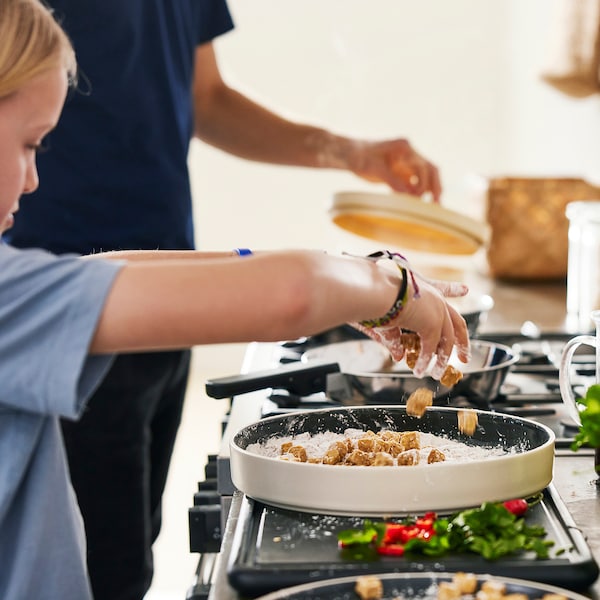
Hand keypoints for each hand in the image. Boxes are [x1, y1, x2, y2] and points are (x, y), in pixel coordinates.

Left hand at [350, 139, 441, 202]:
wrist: (348, 155)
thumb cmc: (359, 157)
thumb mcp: (375, 169)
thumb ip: (393, 181)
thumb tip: (409, 196)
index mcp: (405, 148)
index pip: (423, 165)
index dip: (424, 182)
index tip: (420, 198)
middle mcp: (408, 156)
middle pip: (429, 170)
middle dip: (435, 186)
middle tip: (438, 203)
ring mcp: (404, 165)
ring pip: (423, 179)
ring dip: (428, 192)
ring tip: (432, 208)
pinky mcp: (399, 175)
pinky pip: (412, 185)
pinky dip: (416, 195)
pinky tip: (419, 208)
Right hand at [354, 277, 469, 379]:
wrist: (374, 291)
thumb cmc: (373, 297)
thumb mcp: (386, 319)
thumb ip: (394, 338)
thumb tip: (399, 356)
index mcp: (423, 289)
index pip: (443, 289)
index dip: (453, 289)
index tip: (465, 290)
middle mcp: (435, 298)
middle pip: (456, 321)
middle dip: (462, 340)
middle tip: (466, 356)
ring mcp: (437, 311)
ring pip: (447, 339)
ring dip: (443, 358)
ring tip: (439, 373)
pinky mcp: (432, 324)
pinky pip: (431, 348)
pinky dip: (424, 361)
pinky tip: (419, 371)